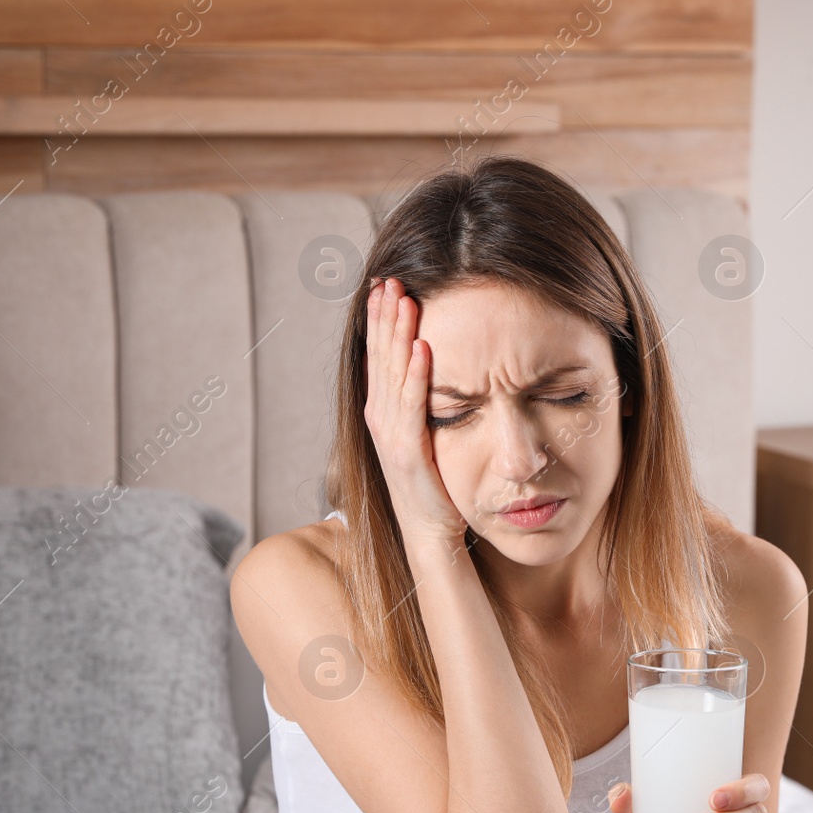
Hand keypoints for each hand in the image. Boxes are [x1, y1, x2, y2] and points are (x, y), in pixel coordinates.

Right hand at [363, 277, 469, 547]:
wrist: (430, 533)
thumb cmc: (433, 486)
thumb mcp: (424, 435)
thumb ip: (420, 403)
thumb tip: (430, 364)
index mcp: (384, 411)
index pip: (379, 356)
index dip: (380, 320)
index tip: (385, 285)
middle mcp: (381, 418)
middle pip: (380, 357)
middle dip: (384, 316)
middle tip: (389, 279)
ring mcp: (392, 435)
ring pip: (393, 374)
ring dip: (398, 334)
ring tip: (404, 299)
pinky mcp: (408, 452)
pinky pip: (413, 406)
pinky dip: (418, 375)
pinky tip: (424, 347)